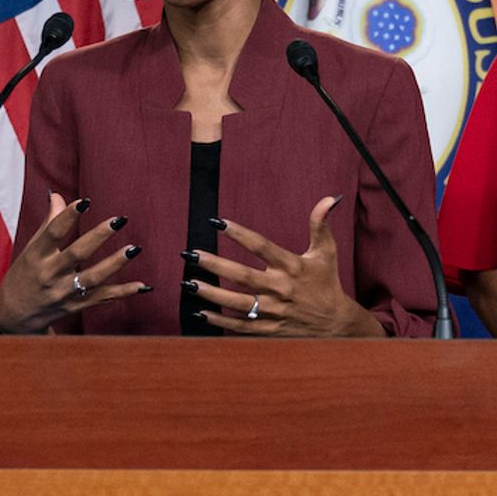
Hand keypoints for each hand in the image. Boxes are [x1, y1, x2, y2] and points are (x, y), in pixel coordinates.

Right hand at [0, 192, 147, 333]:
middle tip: (118, 220)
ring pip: (92, 278)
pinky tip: (141, 285)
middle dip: (98, 236)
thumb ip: (48, 223)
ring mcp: (63, 293)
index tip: (85, 202)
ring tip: (134, 249)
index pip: (52, 233)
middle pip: (76, 254)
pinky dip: (122, 292)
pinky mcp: (75, 306)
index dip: (68, 216)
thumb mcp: (31, 249)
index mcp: (36, 256)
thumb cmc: (24, 274)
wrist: (15, 315)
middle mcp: (49, 275)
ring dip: (114, 263)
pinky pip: (102, 298)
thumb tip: (57, 196)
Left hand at [186, 195, 384, 336]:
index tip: (217, 222)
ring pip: (238, 303)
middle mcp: (281, 289)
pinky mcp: (271, 329)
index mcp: (292, 267)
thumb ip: (320, 225)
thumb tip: (328, 198)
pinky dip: (221, 321)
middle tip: (192, 255)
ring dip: (212, 294)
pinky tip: (201, 313)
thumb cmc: (326, 282)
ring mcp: (275, 311)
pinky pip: (242, 326)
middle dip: (216, 265)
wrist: (337, 324)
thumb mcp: (326, 252)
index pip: (262, 246)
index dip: (240, 234)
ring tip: (189, 284)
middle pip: (243, 276)